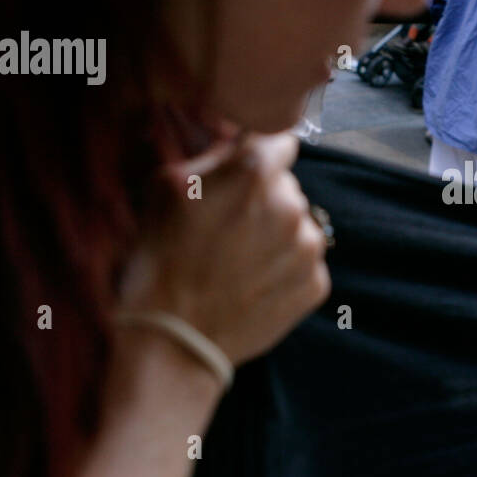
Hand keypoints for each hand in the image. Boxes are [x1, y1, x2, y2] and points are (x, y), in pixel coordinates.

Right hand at [118, 132, 331, 366]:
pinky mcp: (316, 284)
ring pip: (299, 225)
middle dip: (264, 200)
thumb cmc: (160, 259)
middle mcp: (292, 204)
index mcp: (255, 172)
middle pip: (287, 187)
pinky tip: (251, 283)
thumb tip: (239, 138)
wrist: (173, 338)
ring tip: (238, 261)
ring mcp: (308, 247)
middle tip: (228, 229)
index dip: (260, 156)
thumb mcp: (167, 188)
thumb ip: (213, 153)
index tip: (246, 174)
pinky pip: (304, 263)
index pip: (280, 141)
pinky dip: (284, 270)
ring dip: (277, 236)